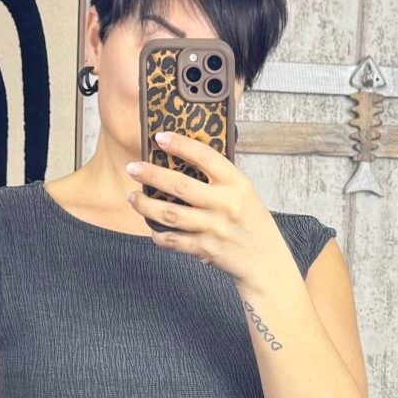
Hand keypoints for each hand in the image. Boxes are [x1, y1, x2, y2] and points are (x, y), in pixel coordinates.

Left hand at [125, 133, 287, 286]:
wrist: (265, 261)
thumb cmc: (252, 222)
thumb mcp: (244, 192)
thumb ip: (219, 178)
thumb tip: (184, 159)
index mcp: (237, 183)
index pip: (204, 156)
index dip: (180, 144)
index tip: (160, 137)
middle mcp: (225, 204)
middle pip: (179, 185)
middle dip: (151, 174)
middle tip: (133, 168)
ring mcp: (214, 228)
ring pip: (169, 214)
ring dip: (146, 205)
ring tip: (132, 197)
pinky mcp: (205, 249)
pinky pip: (172, 240)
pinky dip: (157, 234)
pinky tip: (151, 226)